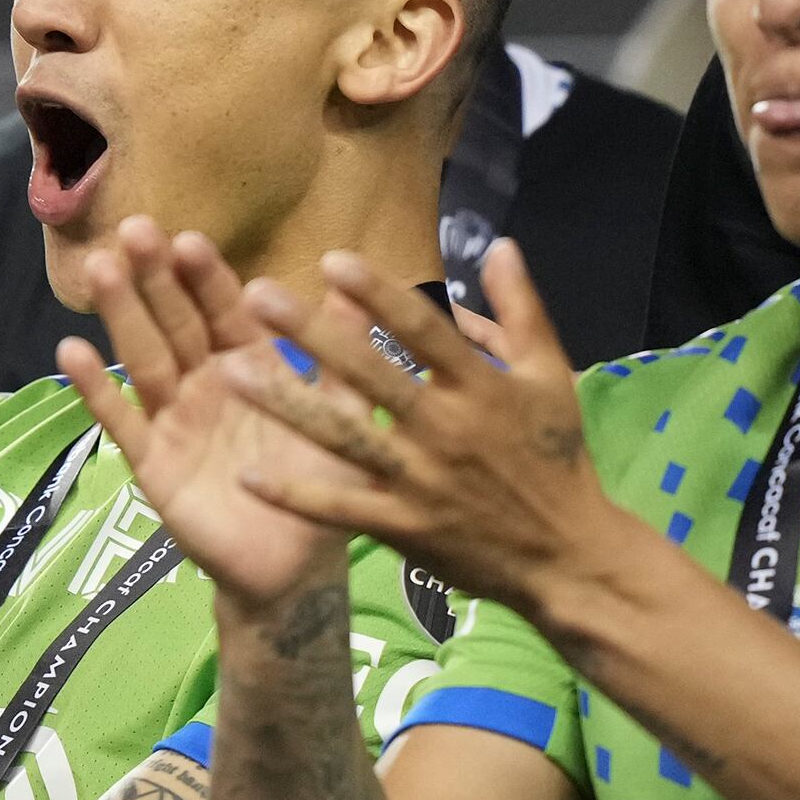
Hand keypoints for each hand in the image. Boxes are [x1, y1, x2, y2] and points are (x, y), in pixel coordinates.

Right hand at [62, 220, 361, 610]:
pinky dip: (97, 388)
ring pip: (145, 357)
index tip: (188, 238)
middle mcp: (206, 380)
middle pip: (176, 321)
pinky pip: (122, 421)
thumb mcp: (342, 414)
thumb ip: (343, 354)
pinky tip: (71, 352)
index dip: (206, 276)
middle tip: (134, 231)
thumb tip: (358, 283)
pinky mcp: (152, 462)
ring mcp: (174, 418)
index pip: (224, 308)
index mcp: (250, 362)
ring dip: (122, 315)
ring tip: (101, 271)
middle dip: (156, 277)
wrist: (295, 564)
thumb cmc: (319, 482)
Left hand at [225, 241, 615, 614]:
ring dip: (285, 405)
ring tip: (230, 372)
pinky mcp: (404, 528)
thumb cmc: (556, 457)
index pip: (422, 331)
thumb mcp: (550, 375)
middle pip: (369, 375)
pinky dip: (294, 494)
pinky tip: (246, 474)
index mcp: (479, 387)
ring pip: (343, 438)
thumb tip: (498, 243)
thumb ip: (522, 308)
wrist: (568, 555)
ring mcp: (420, 482)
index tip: (331, 261)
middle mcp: (444, 429)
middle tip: (255, 296)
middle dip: (311, 334)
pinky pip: (341, 508)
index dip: (377, 295)